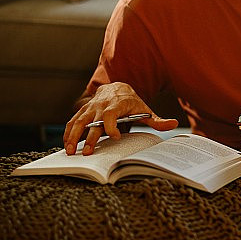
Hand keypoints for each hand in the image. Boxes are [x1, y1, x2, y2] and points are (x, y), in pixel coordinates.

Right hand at [63, 82, 177, 155]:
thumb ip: (157, 120)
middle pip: (93, 122)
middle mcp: (101, 106)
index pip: (111, 115)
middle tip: (88, 153)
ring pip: (78, 121)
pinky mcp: (83, 112)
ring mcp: (90, 109)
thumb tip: (173, 124)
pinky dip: (68, 132)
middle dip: (90, 137)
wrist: (117, 87)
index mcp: (116, 105)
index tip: (116, 137)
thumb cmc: (132, 102)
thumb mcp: (145, 109)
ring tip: (70, 151)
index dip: (112, 126)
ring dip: (73, 136)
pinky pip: (72, 121)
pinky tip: (67, 144)